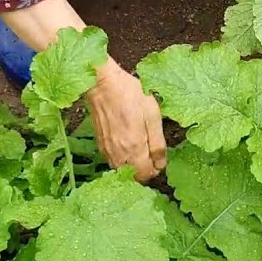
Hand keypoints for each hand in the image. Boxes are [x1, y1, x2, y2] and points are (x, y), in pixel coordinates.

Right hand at [85, 61, 166, 181]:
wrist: (103, 84)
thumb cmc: (130, 94)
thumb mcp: (153, 115)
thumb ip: (158, 144)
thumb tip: (161, 164)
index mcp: (134, 149)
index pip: (146, 176)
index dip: (156, 170)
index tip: (160, 158)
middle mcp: (118, 154)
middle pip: (133, 176)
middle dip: (145, 169)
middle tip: (152, 152)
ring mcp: (107, 150)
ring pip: (123, 170)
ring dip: (133, 165)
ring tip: (141, 146)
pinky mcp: (100, 144)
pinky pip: (113, 160)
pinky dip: (123, 158)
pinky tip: (128, 142)